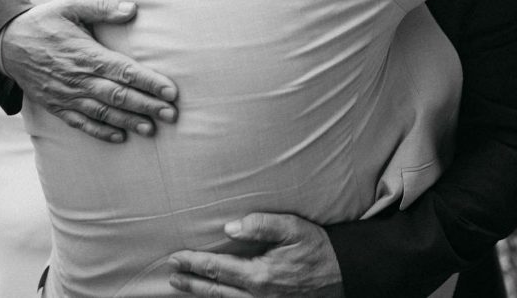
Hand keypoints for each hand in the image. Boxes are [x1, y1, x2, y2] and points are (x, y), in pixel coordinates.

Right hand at [0, 0, 178, 142]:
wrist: (5, 44)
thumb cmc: (44, 22)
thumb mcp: (70, 5)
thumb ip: (101, 7)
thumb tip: (132, 9)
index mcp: (85, 54)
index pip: (124, 72)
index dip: (149, 82)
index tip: (171, 92)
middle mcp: (78, 79)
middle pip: (118, 96)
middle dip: (147, 106)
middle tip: (171, 115)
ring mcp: (66, 95)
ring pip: (103, 112)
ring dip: (129, 121)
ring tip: (152, 130)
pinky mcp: (56, 105)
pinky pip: (80, 123)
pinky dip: (100, 131)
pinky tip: (119, 137)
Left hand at [168, 213, 343, 297]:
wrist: (345, 275)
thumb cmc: (318, 249)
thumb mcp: (293, 228)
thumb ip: (260, 225)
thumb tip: (229, 228)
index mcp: (260, 275)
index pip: (218, 268)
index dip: (194, 263)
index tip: (176, 258)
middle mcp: (258, 296)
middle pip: (216, 291)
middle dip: (192, 283)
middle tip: (172, 276)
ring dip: (203, 294)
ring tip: (185, 286)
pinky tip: (217, 296)